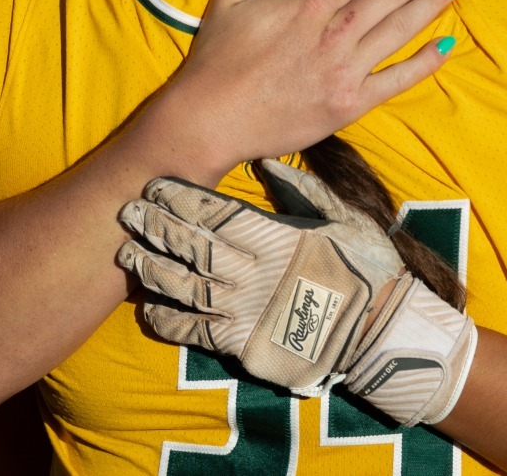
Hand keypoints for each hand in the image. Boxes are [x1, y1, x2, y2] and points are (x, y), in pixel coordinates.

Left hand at [119, 159, 475, 426]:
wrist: (378, 332)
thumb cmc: (366, 268)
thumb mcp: (344, 217)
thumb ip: (302, 189)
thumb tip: (264, 162)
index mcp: (275, 236)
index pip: (215, 212)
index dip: (180, 198)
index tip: (155, 185)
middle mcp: (253, 271)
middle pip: (191, 245)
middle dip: (156, 226)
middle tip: (127, 212)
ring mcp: (244, 310)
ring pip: (183, 286)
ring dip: (153, 270)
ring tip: (128, 256)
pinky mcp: (242, 344)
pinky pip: (194, 332)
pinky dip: (167, 320)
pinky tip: (148, 309)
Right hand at [150, 0, 461, 174]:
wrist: (209, 121)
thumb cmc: (216, 58)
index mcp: (308, 3)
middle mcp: (335, 33)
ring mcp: (347, 70)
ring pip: (401, 28)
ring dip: (432, 3)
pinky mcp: (351, 104)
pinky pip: (397, 80)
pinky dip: (424, 62)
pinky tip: (445, 45)